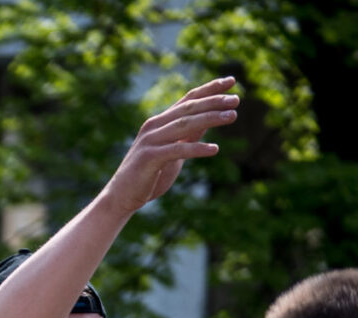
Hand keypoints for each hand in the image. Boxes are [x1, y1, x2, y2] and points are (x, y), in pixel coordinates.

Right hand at [99, 78, 239, 213]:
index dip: (210, 88)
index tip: (231, 81)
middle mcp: (154, 127)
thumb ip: (189, 135)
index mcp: (159, 122)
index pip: (188, 99)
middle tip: (236, 100)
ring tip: (232, 117)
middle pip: (188, 108)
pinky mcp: (149, 158)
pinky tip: (214, 149)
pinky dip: (197, 149)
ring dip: (211, 119)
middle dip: (214, 102)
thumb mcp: (174, 151)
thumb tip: (212, 119)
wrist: (121, 197)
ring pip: (185, 125)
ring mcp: (150, 141)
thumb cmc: (149, 175)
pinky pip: (177, 150)